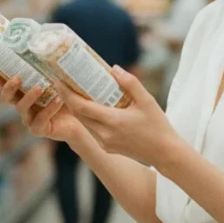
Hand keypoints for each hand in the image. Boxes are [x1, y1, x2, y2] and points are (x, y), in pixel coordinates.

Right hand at [0, 65, 90, 146]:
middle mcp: (23, 105)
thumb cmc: (67, 97)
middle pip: (7, 97)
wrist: (80, 120)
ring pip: (21, 108)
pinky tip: (58, 100)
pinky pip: (40, 120)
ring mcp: (29, 118)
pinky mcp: (39, 129)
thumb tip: (50, 48)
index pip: (6, 83)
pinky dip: (49, 109)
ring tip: (40, 87)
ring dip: (29, 96)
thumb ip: (51, 70)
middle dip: (8, 86)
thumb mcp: (59, 81)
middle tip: (17, 77)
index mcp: (24, 92)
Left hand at [57, 65, 184, 167]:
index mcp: (113, 121)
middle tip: (62, 82)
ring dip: (76, 108)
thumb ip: (130, 83)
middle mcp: (104, 134)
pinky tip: (90, 107)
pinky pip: (92, 130)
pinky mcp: (107, 147)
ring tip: (73, 91)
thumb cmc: (158, 126)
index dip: (67, 93)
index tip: (58, 80)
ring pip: (84, 123)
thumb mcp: (147, 100)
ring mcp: (104, 143)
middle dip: (67, 98)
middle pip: (78, 114)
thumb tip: (113, 68)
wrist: (165, 153)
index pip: (81, 106)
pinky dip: (87, 117)